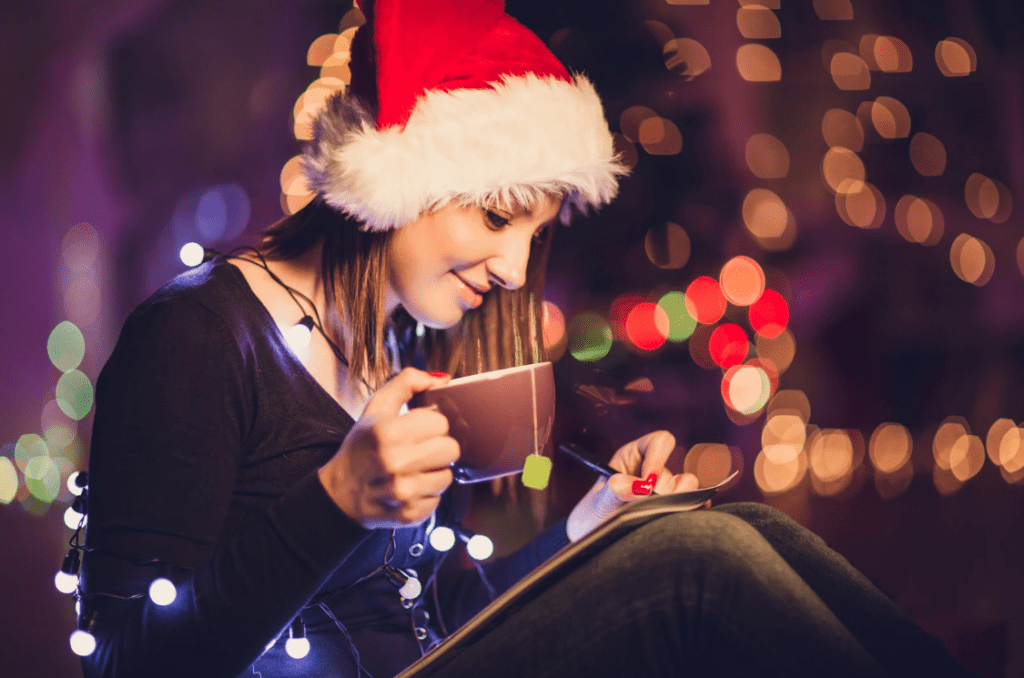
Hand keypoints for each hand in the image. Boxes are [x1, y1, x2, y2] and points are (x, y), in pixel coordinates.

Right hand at [318, 368, 459, 528]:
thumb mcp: (376, 408)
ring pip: (448, 476)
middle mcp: (394, 463)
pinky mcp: (409, 514)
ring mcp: (402, 492)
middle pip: (451, 449)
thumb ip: (406, 384)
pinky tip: (408, 488)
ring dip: (434, 472)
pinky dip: (427, 494)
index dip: (432, 425)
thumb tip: (442, 378)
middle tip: (419, 450)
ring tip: (412, 470)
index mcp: (386, 433)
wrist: (340, 493)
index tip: (419, 430)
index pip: (441, 423)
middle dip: (438, 448)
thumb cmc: (362, 447)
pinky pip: (438, 499)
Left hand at [566, 431, 700, 541]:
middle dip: (664, 489)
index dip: (658, 458)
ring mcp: (667, 491)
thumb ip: (615, 492)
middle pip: (674, 471)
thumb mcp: (599, 504)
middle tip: (649, 506)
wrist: (596, 544)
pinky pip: (697, 504)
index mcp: (634, 457)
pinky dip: (695, 510)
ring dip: (678, 502)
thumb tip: (638, 486)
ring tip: (659, 516)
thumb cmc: (594, 518)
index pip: (659, 442)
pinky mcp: (677, 509)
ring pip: (688, 487)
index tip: (647, 483)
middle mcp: (653, 472)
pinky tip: (683, 520)